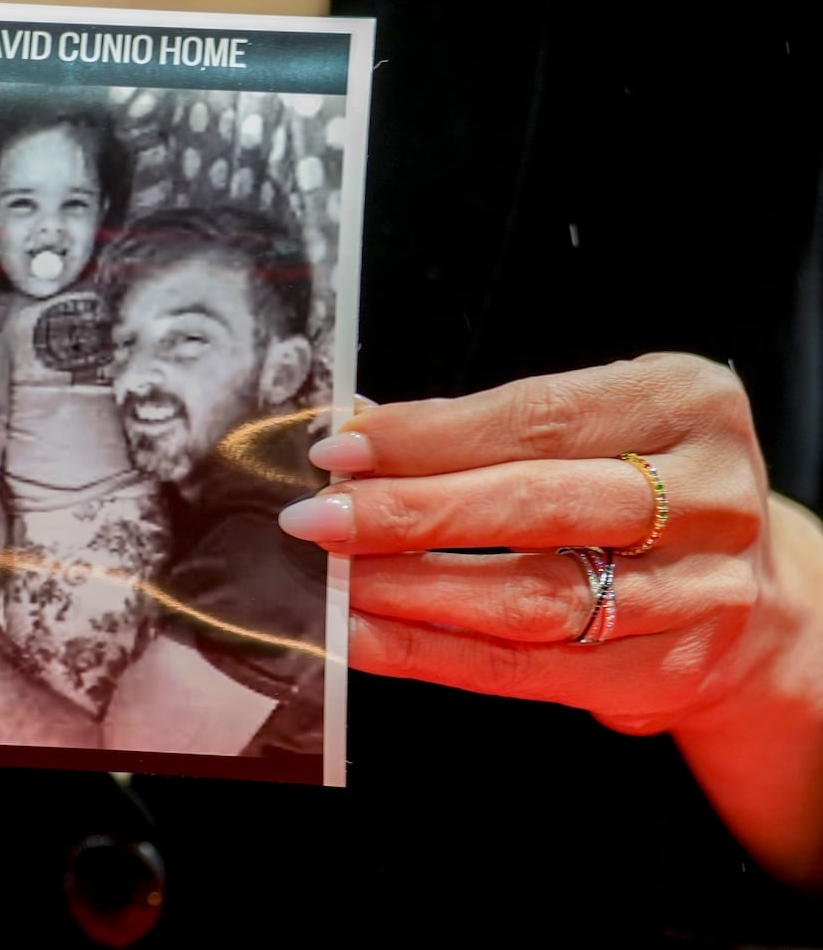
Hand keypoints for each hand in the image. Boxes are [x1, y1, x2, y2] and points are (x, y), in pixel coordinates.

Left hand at [281, 352, 822, 883]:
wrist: (753, 594)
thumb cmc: (644, 488)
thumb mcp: (594, 428)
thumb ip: (486, 430)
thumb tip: (359, 434)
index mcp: (686, 404)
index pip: (535, 417)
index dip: (427, 437)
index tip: (341, 449)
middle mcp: (708, 495)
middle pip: (536, 505)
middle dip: (411, 513)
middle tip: (321, 518)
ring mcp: (699, 591)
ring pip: (533, 595)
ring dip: (413, 590)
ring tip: (335, 581)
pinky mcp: (667, 669)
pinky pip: (528, 668)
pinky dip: (433, 653)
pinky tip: (366, 636)